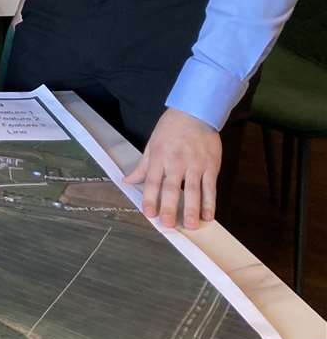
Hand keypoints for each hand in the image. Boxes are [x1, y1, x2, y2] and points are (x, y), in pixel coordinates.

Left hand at [125, 108, 220, 229]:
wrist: (195, 113)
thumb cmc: (170, 129)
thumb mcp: (152, 144)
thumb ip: (142, 166)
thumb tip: (128, 181)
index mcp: (159, 157)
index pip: (152, 181)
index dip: (150, 198)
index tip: (149, 214)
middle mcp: (176, 162)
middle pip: (172, 188)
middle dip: (170, 208)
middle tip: (169, 225)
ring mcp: (195, 165)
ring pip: (193, 190)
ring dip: (192, 209)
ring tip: (191, 225)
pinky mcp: (211, 166)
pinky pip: (210, 187)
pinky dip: (210, 202)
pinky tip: (209, 216)